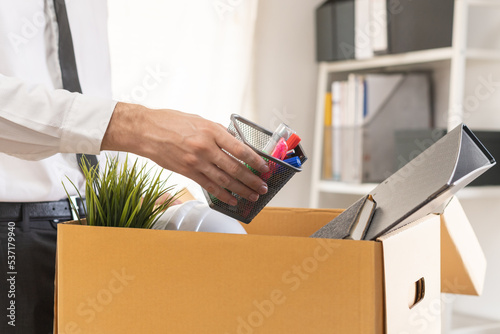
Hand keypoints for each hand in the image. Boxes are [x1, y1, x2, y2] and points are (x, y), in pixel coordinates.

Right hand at [101, 103, 268, 205]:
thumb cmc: (172, 122)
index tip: (265, 168)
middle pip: (235, 168)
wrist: (146, 131)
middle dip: (252, 180)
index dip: (256, 162)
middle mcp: (206, 147)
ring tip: (253, 196)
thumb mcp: (201, 120)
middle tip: (263, 187)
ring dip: (241, 190)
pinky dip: (223, 194)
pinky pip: (209, 186)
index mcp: (212, 131)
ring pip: (224, 180)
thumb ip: (219, 134)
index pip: (241, 149)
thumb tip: (236, 146)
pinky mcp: (187, 172)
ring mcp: (196, 162)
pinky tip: (232, 199)